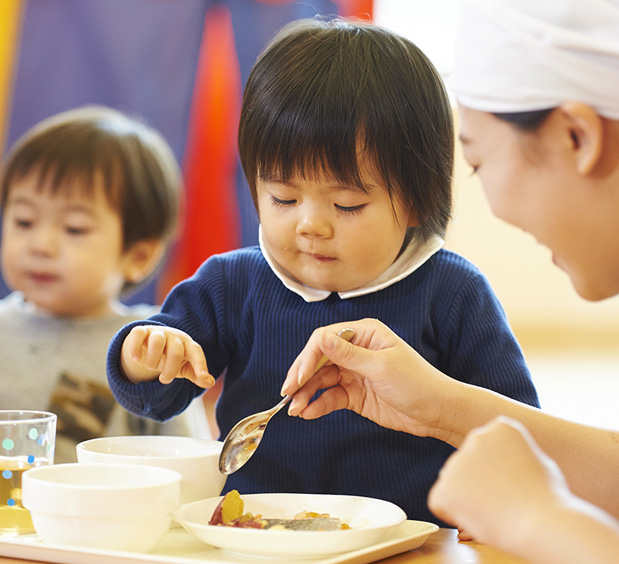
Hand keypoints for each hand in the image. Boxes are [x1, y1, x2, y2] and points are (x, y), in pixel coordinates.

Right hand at [120, 325, 213, 387]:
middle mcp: (174, 336)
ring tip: (150, 367)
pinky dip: (135, 348)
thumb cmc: (170, 358)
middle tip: (165, 380)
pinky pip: (138, 335)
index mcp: (187, 344)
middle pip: (175, 350)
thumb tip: (210, 382)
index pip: (196, 352)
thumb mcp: (184, 366)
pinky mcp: (141, 332)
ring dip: (152, 360)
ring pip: (157, 341)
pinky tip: (135, 358)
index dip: (200, 364)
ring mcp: (157, 333)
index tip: (204, 377)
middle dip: (170, 369)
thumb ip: (196, 374)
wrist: (148, 345)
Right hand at [281, 318, 453, 436]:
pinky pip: (329, 397)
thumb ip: (348, 354)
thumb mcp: (381, 366)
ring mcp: (354, 373)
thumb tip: (320, 339)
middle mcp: (356, 350)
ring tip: (294, 409)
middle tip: (287, 394)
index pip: (325, 340)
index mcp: (364, 334)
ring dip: (306, 394)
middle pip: (318, 360)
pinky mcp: (354, 394)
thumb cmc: (417, 382)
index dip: (307, 358)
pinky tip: (307, 413)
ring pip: (320, 380)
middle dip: (301, 377)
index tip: (297, 378)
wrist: (437, 411)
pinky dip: (317, 404)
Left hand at [428, 416, 569, 550]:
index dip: (502, 474)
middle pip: (470, 465)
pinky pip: (441, 501)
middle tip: (505, 501)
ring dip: (468, 497)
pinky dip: (454, 513)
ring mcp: (457, 460)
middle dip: (481, 483)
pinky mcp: (444, 486)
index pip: (490, 450)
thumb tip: (501, 460)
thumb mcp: (537, 462)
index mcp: (501, 428)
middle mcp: (475, 437)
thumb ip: (512, 456)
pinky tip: (479, 517)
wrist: (542, 523)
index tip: (518, 484)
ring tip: (495, 510)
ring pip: (455, 483)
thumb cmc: (548, 498)